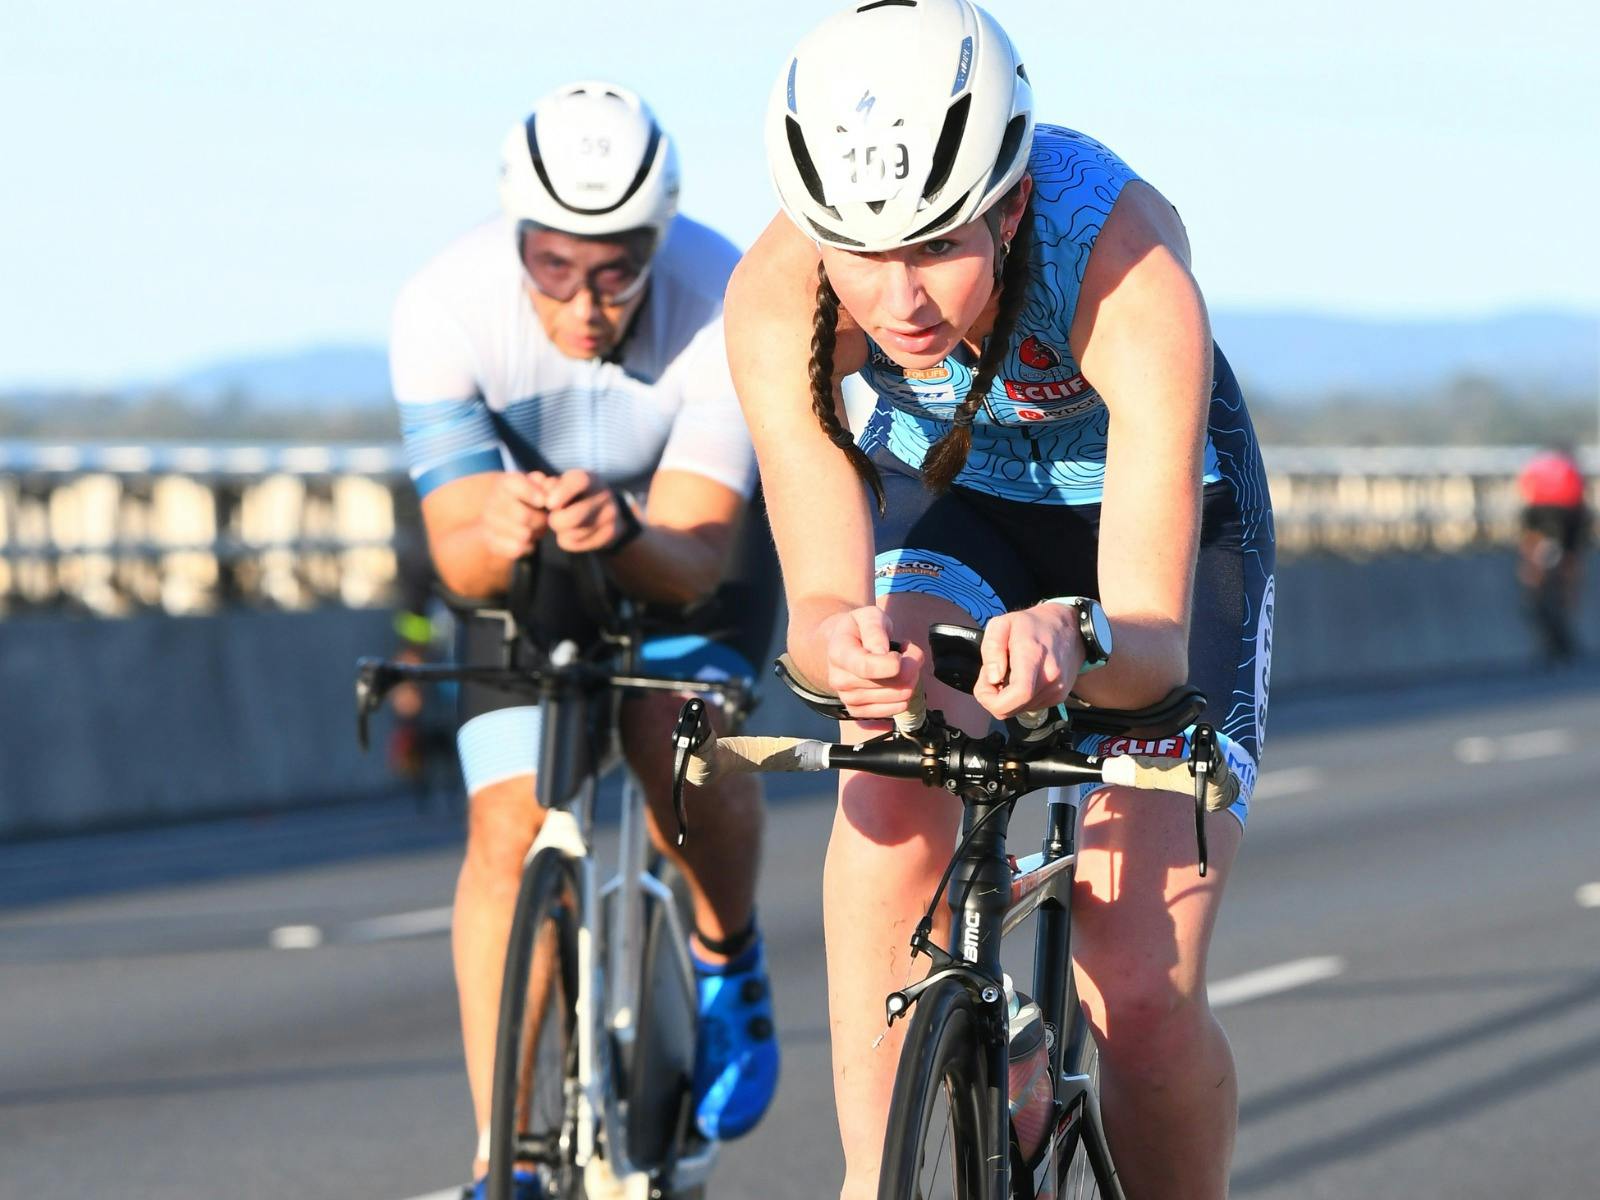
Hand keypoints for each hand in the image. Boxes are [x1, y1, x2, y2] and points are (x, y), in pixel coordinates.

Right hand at [479, 472, 550, 559]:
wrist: (505, 514)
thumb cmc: (531, 498)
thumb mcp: (541, 486)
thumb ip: (550, 485)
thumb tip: (550, 493)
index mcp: (505, 483)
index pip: (517, 485)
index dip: (535, 495)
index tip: (543, 502)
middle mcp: (492, 500)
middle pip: (524, 516)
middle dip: (540, 520)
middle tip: (544, 519)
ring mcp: (487, 522)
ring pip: (522, 535)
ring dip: (535, 534)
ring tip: (535, 529)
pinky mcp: (489, 541)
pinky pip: (516, 549)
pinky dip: (527, 547)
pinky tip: (527, 540)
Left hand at [542, 470, 632, 552]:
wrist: (604, 508)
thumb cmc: (573, 495)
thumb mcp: (561, 485)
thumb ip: (547, 487)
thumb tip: (542, 497)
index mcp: (590, 478)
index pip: (579, 481)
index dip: (562, 493)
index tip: (549, 503)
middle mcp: (604, 495)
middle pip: (575, 517)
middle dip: (556, 521)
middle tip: (553, 518)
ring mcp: (610, 515)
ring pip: (574, 534)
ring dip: (562, 532)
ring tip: (565, 525)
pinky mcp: (611, 533)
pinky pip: (578, 543)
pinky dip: (568, 541)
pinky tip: (572, 533)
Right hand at [821, 606, 924, 719]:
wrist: (842, 645)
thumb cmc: (859, 628)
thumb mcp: (867, 615)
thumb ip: (875, 630)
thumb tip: (882, 652)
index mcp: (839, 654)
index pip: (867, 667)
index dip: (894, 663)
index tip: (905, 648)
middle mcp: (839, 680)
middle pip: (892, 684)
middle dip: (910, 665)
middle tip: (906, 651)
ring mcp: (848, 699)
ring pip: (899, 697)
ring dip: (910, 678)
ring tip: (899, 663)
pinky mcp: (859, 712)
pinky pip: (896, 709)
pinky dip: (904, 693)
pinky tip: (895, 679)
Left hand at [972, 604, 1083, 719]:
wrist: (1069, 628)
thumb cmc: (1033, 624)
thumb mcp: (1002, 624)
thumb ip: (992, 649)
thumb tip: (993, 678)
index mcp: (1033, 657)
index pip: (1019, 693)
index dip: (992, 699)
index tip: (984, 684)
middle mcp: (1049, 678)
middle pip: (1011, 709)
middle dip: (993, 698)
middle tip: (992, 675)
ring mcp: (1056, 690)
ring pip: (1017, 711)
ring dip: (1006, 697)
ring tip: (1009, 674)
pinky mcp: (1058, 697)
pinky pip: (1028, 707)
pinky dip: (1018, 698)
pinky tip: (1020, 679)